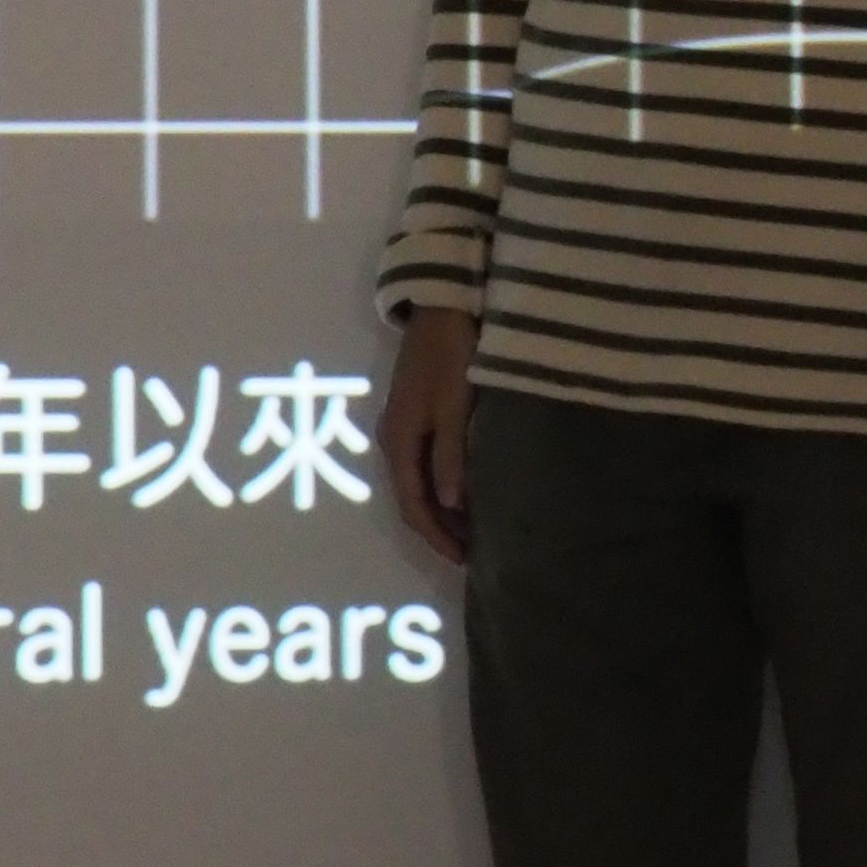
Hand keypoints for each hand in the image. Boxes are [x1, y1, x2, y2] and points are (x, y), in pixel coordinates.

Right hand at [378, 306, 478, 566]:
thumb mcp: (453, 408)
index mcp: (398, 440)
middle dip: (438, 528)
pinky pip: (423, 463)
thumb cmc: (451, 357)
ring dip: (440, 508)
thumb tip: (449, 506)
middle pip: (411, 497)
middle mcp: (393, 438)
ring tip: (471, 528)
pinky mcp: (415, 413)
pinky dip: (440, 484)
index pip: (414, 505)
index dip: (437, 536)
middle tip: (473, 552)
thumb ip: (451, 457)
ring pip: (416, 481)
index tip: (465, 560)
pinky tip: (462, 490)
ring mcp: (402, 425)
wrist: (442, 307)